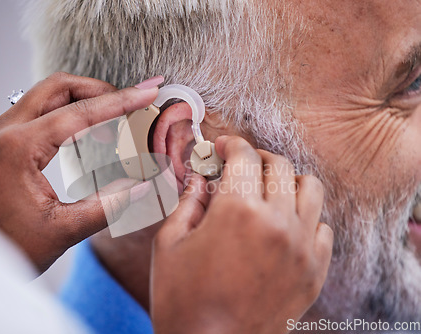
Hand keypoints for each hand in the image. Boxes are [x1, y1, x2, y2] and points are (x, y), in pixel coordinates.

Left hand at [0, 72, 160, 272]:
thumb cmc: (4, 246)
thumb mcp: (62, 230)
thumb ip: (107, 205)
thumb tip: (141, 186)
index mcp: (18, 147)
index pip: (79, 112)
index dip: (119, 102)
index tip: (145, 93)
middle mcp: (4, 131)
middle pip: (60, 87)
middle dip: (100, 90)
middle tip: (131, 102)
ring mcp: (0, 134)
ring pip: (47, 96)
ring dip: (83, 100)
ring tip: (114, 120)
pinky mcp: (2, 143)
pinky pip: (39, 113)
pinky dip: (67, 113)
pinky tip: (87, 133)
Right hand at [151, 136, 332, 333]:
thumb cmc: (181, 301)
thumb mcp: (170, 245)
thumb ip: (187, 202)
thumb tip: (199, 178)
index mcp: (237, 211)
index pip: (244, 157)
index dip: (231, 144)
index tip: (222, 147)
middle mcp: (277, 223)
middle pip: (279, 166)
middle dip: (256, 158)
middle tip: (240, 166)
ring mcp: (301, 248)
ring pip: (310, 188)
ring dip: (288, 180)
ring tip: (268, 189)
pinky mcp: (314, 271)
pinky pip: (322, 227)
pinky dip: (305, 217)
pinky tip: (284, 225)